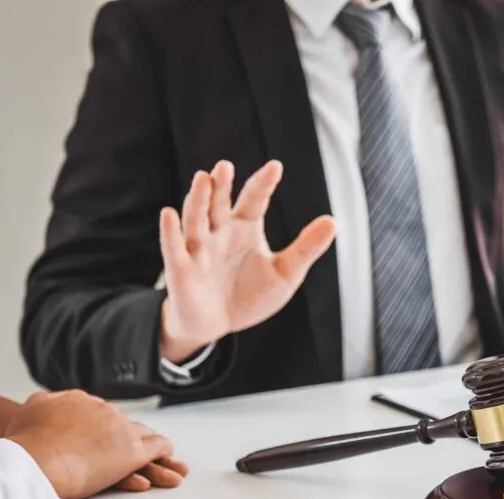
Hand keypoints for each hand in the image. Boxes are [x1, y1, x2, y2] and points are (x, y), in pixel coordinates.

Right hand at [4, 391, 187, 498]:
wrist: (36, 459)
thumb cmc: (25, 441)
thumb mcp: (31, 410)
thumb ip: (45, 404)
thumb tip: (49, 401)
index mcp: (81, 401)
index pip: (100, 413)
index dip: (104, 425)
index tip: (105, 434)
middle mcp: (105, 410)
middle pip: (123, 423)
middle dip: (127, 436)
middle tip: (132, 447)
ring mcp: (121, 429)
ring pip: (144, 434)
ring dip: (151, 444)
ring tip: (157, 455)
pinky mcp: (132, 452)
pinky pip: (157, 448)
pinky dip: (163, 452)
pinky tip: (168, 457)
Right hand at [159, 160, 336, 362]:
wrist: (220, 326)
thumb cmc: (250, 295)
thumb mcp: (285, 273)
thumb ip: (306, 248)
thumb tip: (333, 221)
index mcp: (245, 228)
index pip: (254, 200)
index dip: (263, 184)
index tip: (275, 167)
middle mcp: (220, 232)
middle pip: (220, 204)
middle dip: (221, 186)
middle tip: (226, 166)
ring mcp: (199, 249)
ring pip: (196, 219)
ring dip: (198, 199)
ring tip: (202, 178)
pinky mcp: (182, 269)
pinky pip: (174, 248)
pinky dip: (171, 232)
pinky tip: (169, 214)